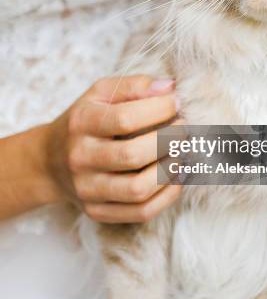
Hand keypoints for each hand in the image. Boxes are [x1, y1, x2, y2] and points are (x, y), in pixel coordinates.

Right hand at [45, 75, 181, 222]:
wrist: (50, 161)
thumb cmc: (86, 120)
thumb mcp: (101, 93)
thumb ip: (134, 85)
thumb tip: (170, 88)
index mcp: (81, 123)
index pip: (125, 118)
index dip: (159, 110)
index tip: (176, 103)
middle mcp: (80, 158)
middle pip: (133, 155)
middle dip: (169, 141)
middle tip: (184, 129)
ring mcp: (87, 189)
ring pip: (138, 189)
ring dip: (170, 169)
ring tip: (181, 152)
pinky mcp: (97, 212)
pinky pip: (141, 212)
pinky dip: (167, 195)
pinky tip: (176, 176)